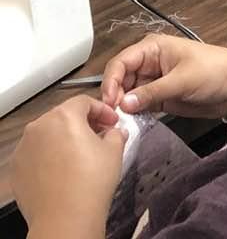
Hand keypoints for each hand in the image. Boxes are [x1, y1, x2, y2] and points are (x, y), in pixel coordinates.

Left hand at [12, 95, 126, 235]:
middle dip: (83, 123)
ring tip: (80, 155)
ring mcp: (24, 148)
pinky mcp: (17, 168)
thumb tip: (115, 132)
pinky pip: (36, 153)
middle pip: (63, 116)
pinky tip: (63, 170)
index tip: (112, 121)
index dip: (102, 110)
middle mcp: (39, 127)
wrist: (65, 218)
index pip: (84, 102)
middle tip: (99, 135)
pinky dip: (49, 156)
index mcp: (64, 116)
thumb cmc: (90, 182)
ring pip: (48, 134)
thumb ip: (116, 133)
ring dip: (64, 139)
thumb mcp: (114, 150)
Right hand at [101, 34, 226, 118]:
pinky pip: (140, 106)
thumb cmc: (217, 70)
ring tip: (120, 123)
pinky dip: (134, 114)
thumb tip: (123, 104)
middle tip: (112, 117)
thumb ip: (153, 92)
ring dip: (123, 108)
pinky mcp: (161, 99)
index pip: (121, 62)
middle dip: (114, 97)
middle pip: (120, 80)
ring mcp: (155, 82)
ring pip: (127, 94)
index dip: (110, 81)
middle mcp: (150, 64)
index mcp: (154, 48)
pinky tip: (131, 124)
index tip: (109, 102)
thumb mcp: (184, 79)